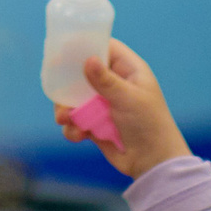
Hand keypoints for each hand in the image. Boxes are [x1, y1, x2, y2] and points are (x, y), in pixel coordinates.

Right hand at [54, 40, 189, 180]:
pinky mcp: (96, 125)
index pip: (104, 48)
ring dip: (67, 109)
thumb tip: (88, 59)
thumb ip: (106, 81)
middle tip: (57, 92)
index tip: (63, 51)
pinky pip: (76, 120)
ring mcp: (104, 105)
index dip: (85, 46)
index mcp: (128, 70)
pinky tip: (78, 134)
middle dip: (68, 85)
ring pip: (75, 99)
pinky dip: (73, 127)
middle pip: (82, 73)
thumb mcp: (127, 98)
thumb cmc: (148, 124)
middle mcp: (114, 84)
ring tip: (65, 119)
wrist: (153, 164)